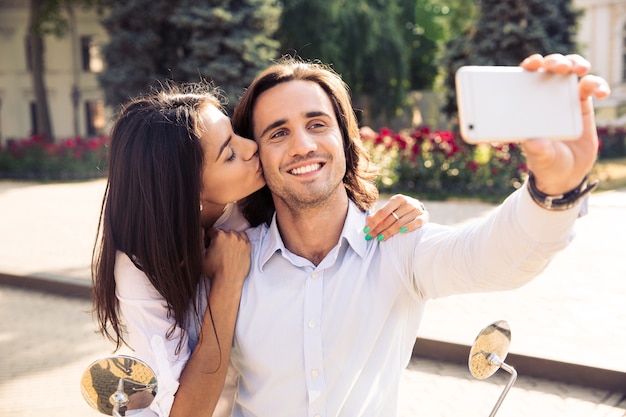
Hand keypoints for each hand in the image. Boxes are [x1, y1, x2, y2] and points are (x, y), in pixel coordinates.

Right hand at [202, 228, 250, 289]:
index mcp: (219, 236)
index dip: (209, 238)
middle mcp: (231, 236)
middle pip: (223, 232)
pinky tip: (235, 249)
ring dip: (230, 239)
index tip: (210, 243)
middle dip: (220, 239)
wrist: (228, 281)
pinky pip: (243, 238)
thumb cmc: (214, 271)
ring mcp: (241, 241)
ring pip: (234, 234)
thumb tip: (202, 231)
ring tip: (227, 249)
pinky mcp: (248, 246)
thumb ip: (200, 241)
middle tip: (218, 249)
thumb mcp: (201, 256)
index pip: (212, 231)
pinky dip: (240, 241)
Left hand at [364, 194, 428, 240]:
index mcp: (397, 199)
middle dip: (379, 229)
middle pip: (390, 219)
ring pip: (400, 223)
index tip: (366, 230)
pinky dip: (409, 228)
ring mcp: (416, 209)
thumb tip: (367, 220)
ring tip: (380, 238)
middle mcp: (407, 202)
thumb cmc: (400, 210)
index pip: (383, 212)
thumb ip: (379, 215)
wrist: (418, 209)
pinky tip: (401, 232)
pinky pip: (416, 223)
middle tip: (370, 237)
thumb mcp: (390, 209)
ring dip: (389, 232)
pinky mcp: (424, 216)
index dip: (373, 222)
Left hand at [519, 53, 610, 194]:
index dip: (529, 66)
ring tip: (580, 69)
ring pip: (570, 71)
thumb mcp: (540, 158)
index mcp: (527, 106)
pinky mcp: (582, 105)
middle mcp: (544, 98)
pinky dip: (598, 85)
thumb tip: (532, 141)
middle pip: (549, 69)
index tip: (534, 63)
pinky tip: (602, 93)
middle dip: (554, 61)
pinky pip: (591, 87)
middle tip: (559, 67)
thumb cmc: (546, 164)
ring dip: (575, 64)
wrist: (567, 174)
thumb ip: (537, 150)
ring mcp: (564, 100)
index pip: (525, 79)